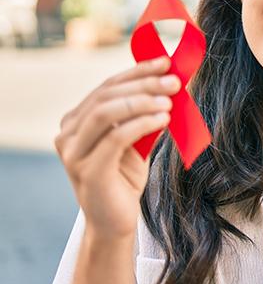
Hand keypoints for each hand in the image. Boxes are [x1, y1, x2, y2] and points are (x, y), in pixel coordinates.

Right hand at [54, 56, 180, 240]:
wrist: (115, 222)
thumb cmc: (125, 179)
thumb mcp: (136, 141)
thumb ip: (144, 115)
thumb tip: (169, 84)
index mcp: (76, 122)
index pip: (107, 86)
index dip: (136, 71)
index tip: (164, 62)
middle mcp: (67, 134)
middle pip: (106, 96)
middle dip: (143, 84)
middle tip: (173, 81)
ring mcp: (73, 153)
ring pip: (105, 112)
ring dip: (141, 101)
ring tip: (169, 100)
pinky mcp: (87, 171)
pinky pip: (115, 138)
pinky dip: (141, 124)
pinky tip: (162, 119)